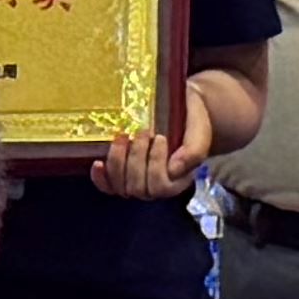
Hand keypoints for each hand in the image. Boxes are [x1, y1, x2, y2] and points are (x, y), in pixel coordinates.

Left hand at [88, 95, 219, 198]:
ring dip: (118, 161)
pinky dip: (100, 177)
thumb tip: (173, 169)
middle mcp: (156, 187)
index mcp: (178, 181)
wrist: (183, 110)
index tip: (160, 137)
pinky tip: (98, 163)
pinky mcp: (122, 175)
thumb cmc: (192, 121)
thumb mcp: (200, 131)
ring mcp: (137, 182)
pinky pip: (107, 186)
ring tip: (124, 137)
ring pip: (120, 187)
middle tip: (143, 131)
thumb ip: (194, 151)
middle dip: (136, 157)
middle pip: (137, 188)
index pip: (160, 186)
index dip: (156, 163)